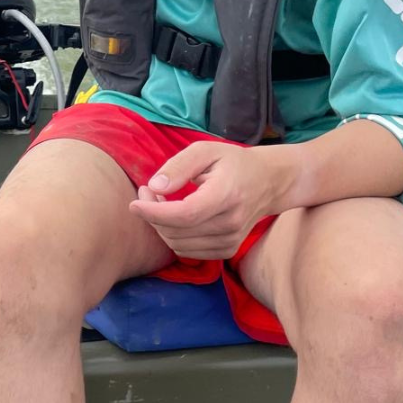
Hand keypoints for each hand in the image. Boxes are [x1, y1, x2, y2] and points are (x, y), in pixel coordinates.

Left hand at [128, 141, 289, 259]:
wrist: (268, 182)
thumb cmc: (232, 162)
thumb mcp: (205, 151)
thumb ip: (179, 166)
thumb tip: (155, 186)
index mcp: (226, 195)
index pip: (184, 214)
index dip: (154, 212)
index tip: (134, 202)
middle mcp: (230, 223)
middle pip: (177, 231)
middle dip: (152, 213)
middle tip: (146, 190)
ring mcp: (230, 241)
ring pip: (179, 245)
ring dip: (160, 225)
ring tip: (159, 200)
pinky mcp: (226, 250)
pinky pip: (188, 251)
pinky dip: (172, 235)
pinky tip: (172, 215)